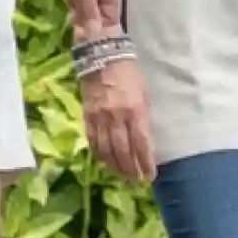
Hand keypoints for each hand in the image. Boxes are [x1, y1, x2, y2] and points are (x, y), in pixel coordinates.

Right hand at [82, 57, 155, 184]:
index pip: (141, 144)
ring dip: (116, 167)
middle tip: (137, 181)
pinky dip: (100, 155)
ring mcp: (100, 118)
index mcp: (135, 111)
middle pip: (123, 152)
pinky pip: (93, 141)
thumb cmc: (129, 73)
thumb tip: (145, 140)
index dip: (146, 162)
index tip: (150, 175)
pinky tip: (106, 163)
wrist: (102, 56)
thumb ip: (144, 117)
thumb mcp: (144, 93)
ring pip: (107, 150)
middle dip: (131, 169)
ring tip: (123, 176)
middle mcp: (117, 117)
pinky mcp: (87, 116)